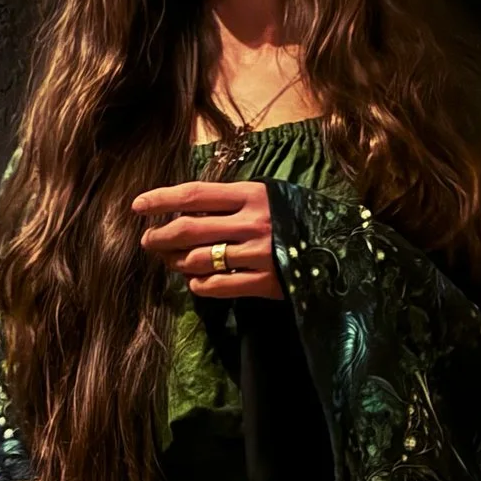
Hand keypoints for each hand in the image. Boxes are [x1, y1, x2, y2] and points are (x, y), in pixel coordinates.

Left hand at [131, 179, 284, 299]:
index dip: (161, 199)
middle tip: (148, 242)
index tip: (138, 206)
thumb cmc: (298, 217)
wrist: (342, 249)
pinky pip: (216, 286)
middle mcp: (252, 222)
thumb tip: (187, 209)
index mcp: (252, 194)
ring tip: (172, 261)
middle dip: (159, 237)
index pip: (194, 194)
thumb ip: (233, 200)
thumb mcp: (270, 196)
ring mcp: (258, 254)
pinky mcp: (264, 282)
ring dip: (176, 262)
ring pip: (197, 260)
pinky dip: (198, 284)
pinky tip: (195, 281)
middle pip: (188, 229)